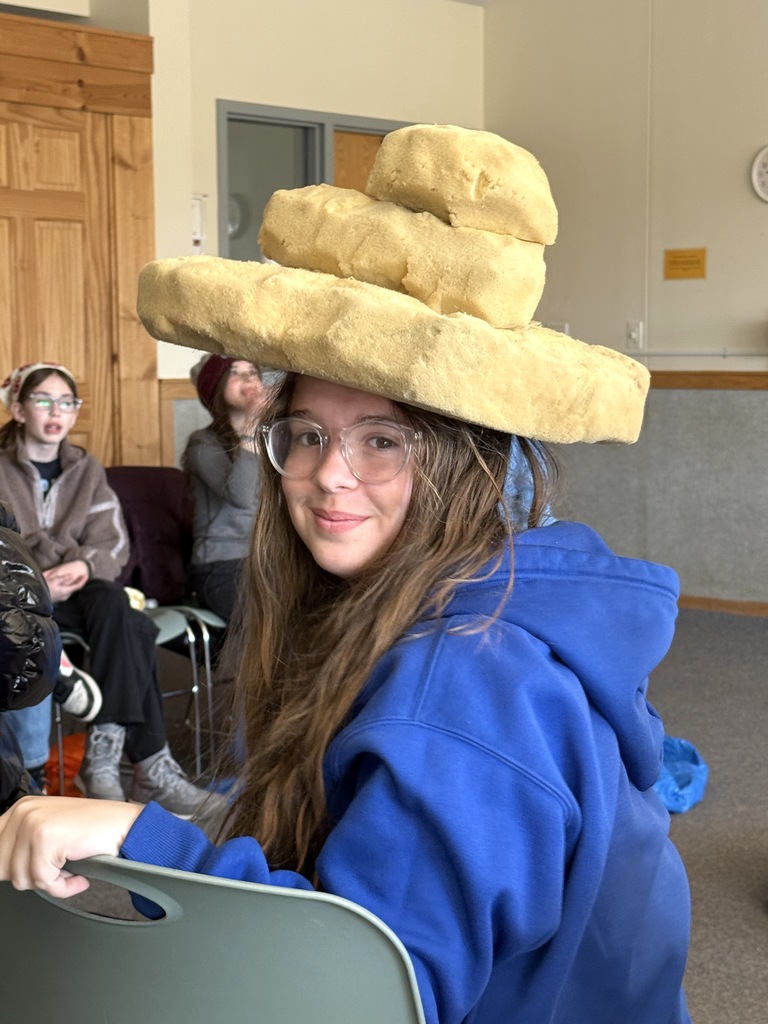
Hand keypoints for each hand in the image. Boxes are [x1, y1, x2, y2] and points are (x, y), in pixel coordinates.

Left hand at [0, 796, 142, 897]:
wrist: (125, 826)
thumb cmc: (94, 831)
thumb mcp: (50, 831)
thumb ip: (23, 844)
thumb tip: (3, 868)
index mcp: (21, 808)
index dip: (10, 868)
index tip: (31, 872)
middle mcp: (24, 812)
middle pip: (3, 868)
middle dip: (31, 877)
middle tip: (57, 870)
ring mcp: (33, 824)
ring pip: (22, 878)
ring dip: (50, 882)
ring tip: (70, 869)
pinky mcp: (46, 839)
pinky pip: (44, 882)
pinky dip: (64, 887)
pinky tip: (78, 876)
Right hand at [44, 560, 89, 601]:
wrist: (34, 597)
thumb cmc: (43, 587)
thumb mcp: (53, 581)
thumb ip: (63, 578)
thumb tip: (72, 576)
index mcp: (65, 591)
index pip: (78, 586)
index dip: (83, 580)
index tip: (86, 575)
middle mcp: (65, 596)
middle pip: (75, 588)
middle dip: (78, 582)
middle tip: (82, 576)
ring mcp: (61, 598)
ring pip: (70, 590)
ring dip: (73, 584)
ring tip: (75, 578)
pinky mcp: (58, 598)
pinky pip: (66, 591)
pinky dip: (68, 586)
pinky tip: (66, 583)